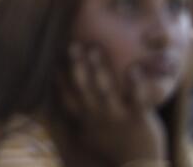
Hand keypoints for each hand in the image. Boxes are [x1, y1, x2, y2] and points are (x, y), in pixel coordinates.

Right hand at [60, 43, 168, 164]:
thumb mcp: (90, 135)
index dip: (58, 76)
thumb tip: (60, 103)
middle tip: (74, 44)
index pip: (66, 95)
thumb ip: (78, 116)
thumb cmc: (114, 148)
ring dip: (99, 68)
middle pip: (83, 87)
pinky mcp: (139, 120)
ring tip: (95, 47)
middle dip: (77, 65)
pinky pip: (137, 100)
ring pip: (105, 89)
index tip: (53, 56)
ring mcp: (117, 117)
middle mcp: (97, 116)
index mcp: (85, 118)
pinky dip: (136, 84)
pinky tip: (134, 67)